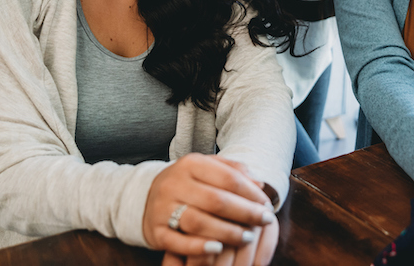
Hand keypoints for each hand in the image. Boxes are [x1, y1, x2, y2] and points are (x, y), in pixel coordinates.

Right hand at [142, 153, 275, 261]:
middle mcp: (174, 183)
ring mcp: (162, 207)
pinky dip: (199, 247)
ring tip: (248, 237)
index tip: (267, 203)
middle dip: (245, 212)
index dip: (251, 192)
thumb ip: (233, 171)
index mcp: (190, 164)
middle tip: (265, 221)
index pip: (228, 178)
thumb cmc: (188, 183)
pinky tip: (218, 249)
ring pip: (199, 221)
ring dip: (227, 232)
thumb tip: (259, 182)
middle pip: (216, 200)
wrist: (146, 197)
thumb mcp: (208, 169)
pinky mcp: (155, 231)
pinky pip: (178, 242)